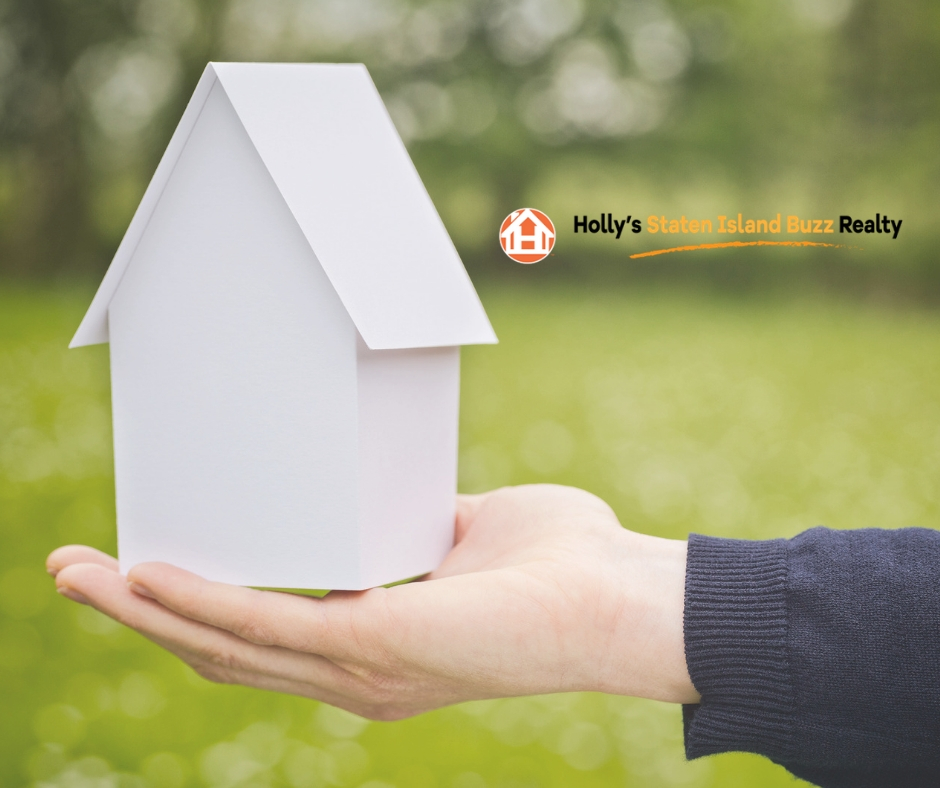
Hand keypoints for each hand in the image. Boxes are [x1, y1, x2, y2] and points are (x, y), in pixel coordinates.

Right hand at [48, 484, 697, 718]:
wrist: (619, 597)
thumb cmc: (559, 564)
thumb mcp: (466, 532)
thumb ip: (418, 529)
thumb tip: (398, 503)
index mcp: (373, 644)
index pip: (262, 637)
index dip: (196, 610)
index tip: (146, 568)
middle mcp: (355, 668)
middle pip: (220, 649)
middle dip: (141, 614)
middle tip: (74, 573)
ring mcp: (360, 665)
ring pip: (222, 642)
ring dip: (144, 609)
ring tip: (79, 575)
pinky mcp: (375, 643)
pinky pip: (266, 625)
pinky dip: (202, 603)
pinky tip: (149, 577)